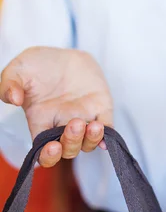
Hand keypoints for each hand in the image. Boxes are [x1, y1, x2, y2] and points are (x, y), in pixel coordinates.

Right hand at [0, 47, 112, 167]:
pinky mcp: (101, 108)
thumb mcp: (17, 70)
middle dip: (72, 142)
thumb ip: (9, 84)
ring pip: (88, 142)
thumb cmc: (37, 66)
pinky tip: (105, 130)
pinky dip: (108, 134)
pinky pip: (108, 128)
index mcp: (41, 123)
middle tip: (75, 124)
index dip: (48, 156)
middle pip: (68, 150)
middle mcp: (62, 126)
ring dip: (91, 139)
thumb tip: (14, 99)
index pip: (43, 152)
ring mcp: (83, 118)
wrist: (63, 55)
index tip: (51, 147)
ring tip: (94, 126)